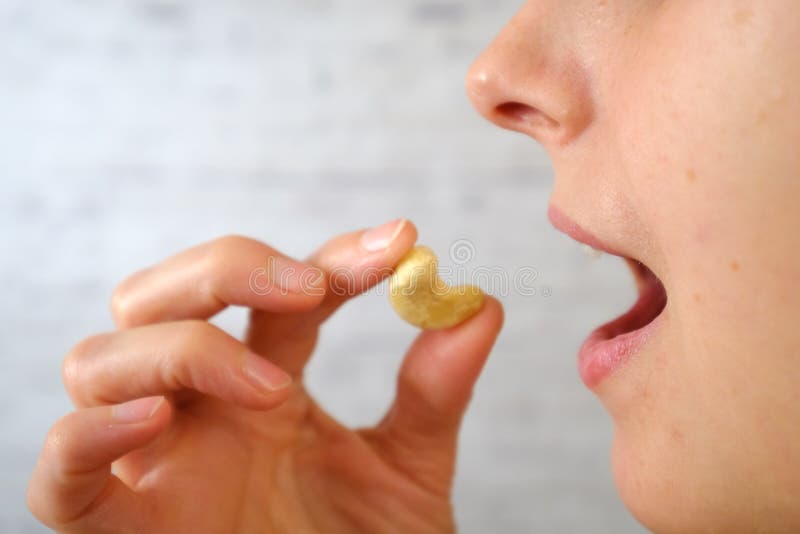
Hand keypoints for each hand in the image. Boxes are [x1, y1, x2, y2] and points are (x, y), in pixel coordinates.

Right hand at [27, 220, 503, 532]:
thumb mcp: (407, 473)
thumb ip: (434, 395)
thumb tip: (479, 305)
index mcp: (266, 383)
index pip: (279, 291)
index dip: (334, 257)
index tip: (401, 243)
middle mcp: (199, 410)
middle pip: (158, 296)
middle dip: (224, 268)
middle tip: (309, 287)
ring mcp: (154, 462)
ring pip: (98, 361)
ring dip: (180, 348)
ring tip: (270, 385)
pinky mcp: (121, 529)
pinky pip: (59, 473)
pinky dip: (90, 435)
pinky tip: (156, 419)